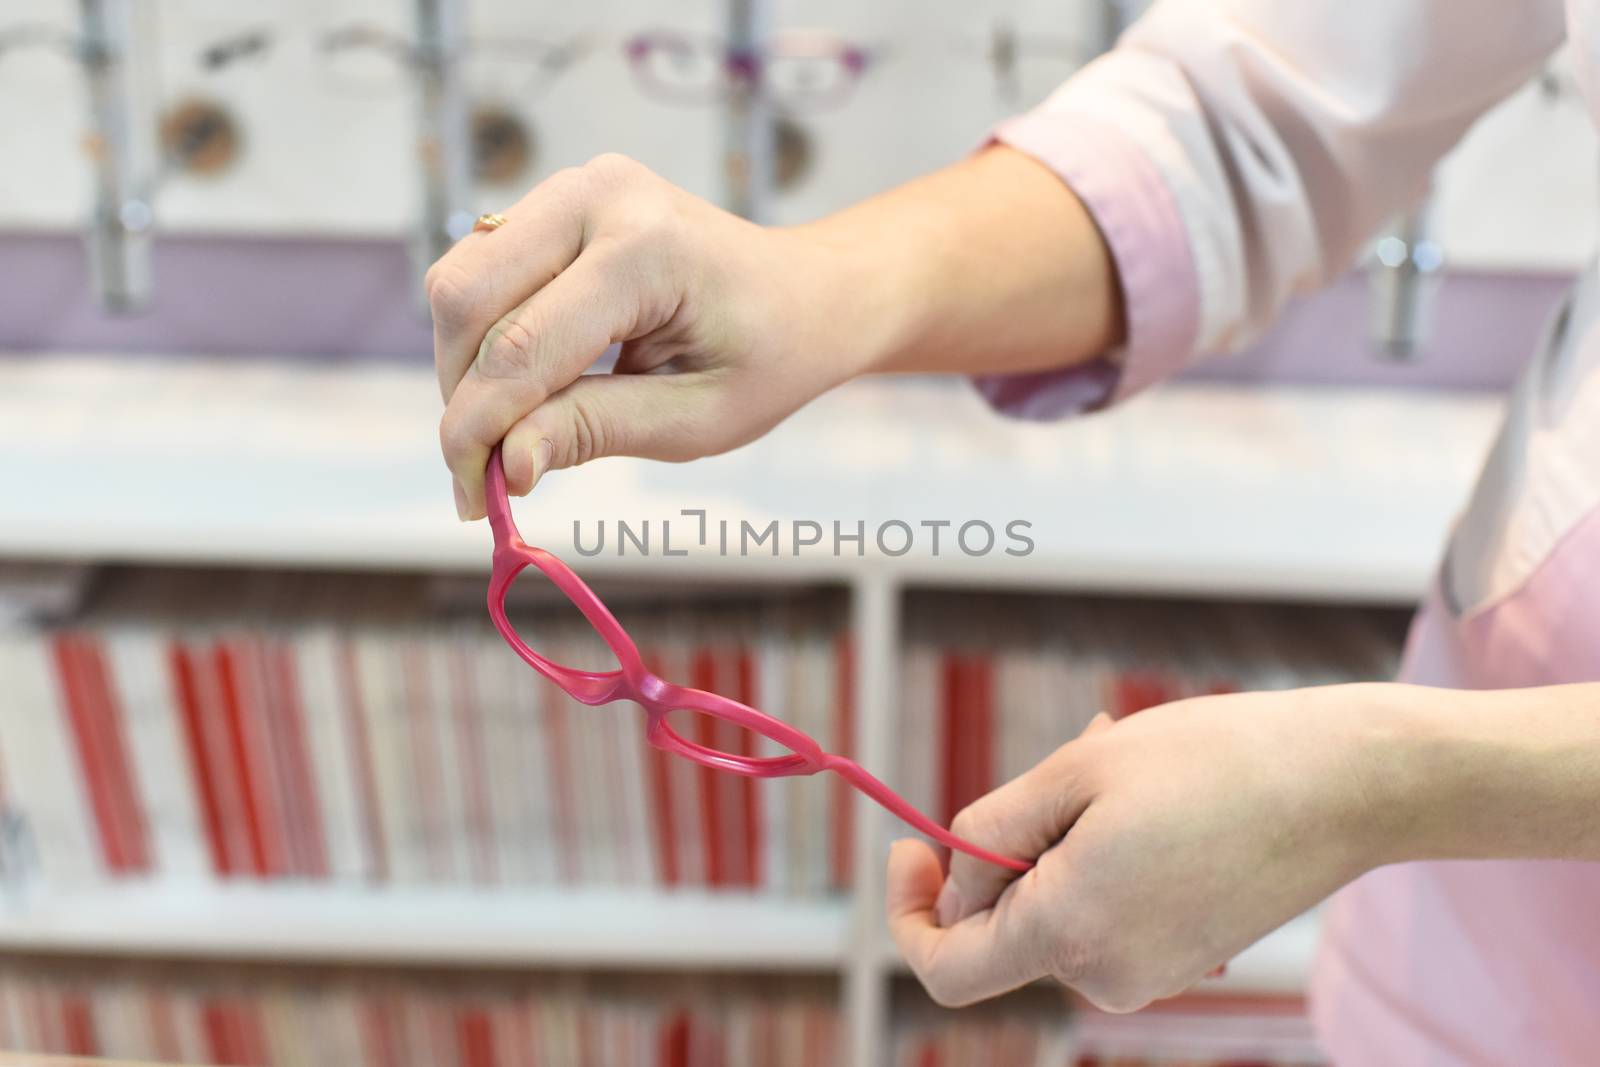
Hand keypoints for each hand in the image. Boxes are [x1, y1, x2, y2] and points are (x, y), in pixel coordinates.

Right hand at [429, 153, 882, 519]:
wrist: (808, 292)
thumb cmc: (769, 358)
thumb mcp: (697, 419)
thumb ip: (596, 431)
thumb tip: (505, 466)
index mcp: (647, 248)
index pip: (521, 347)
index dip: (479, 431)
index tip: (472, 502)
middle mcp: (597, 195)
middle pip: (465, 300)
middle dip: (462, 397)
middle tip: (486, 473)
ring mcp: (573, 185)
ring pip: (458, 281)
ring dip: (466, 366)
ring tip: (511, 429)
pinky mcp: (557, 199)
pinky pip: (481, 269)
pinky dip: (484, 335)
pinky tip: (528, 382)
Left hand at [887, 684, 1399, 1011]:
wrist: (1347, 783)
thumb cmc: (1212, 762)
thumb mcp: (1074, 772)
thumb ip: (992, 834)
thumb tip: (958, 885)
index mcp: (1069, 934)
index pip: (948, 969)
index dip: (911, 913)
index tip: (913, 846)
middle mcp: (1107, 976)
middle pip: (1005, 924)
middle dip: (1008, 842)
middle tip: (1058, 759)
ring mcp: (1153, 972)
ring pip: (1059, 904)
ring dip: (1062, 834)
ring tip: (1113, 758)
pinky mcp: (1189, 955)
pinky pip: (1109, 907)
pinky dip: (1103, 853)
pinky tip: (1147, 792)